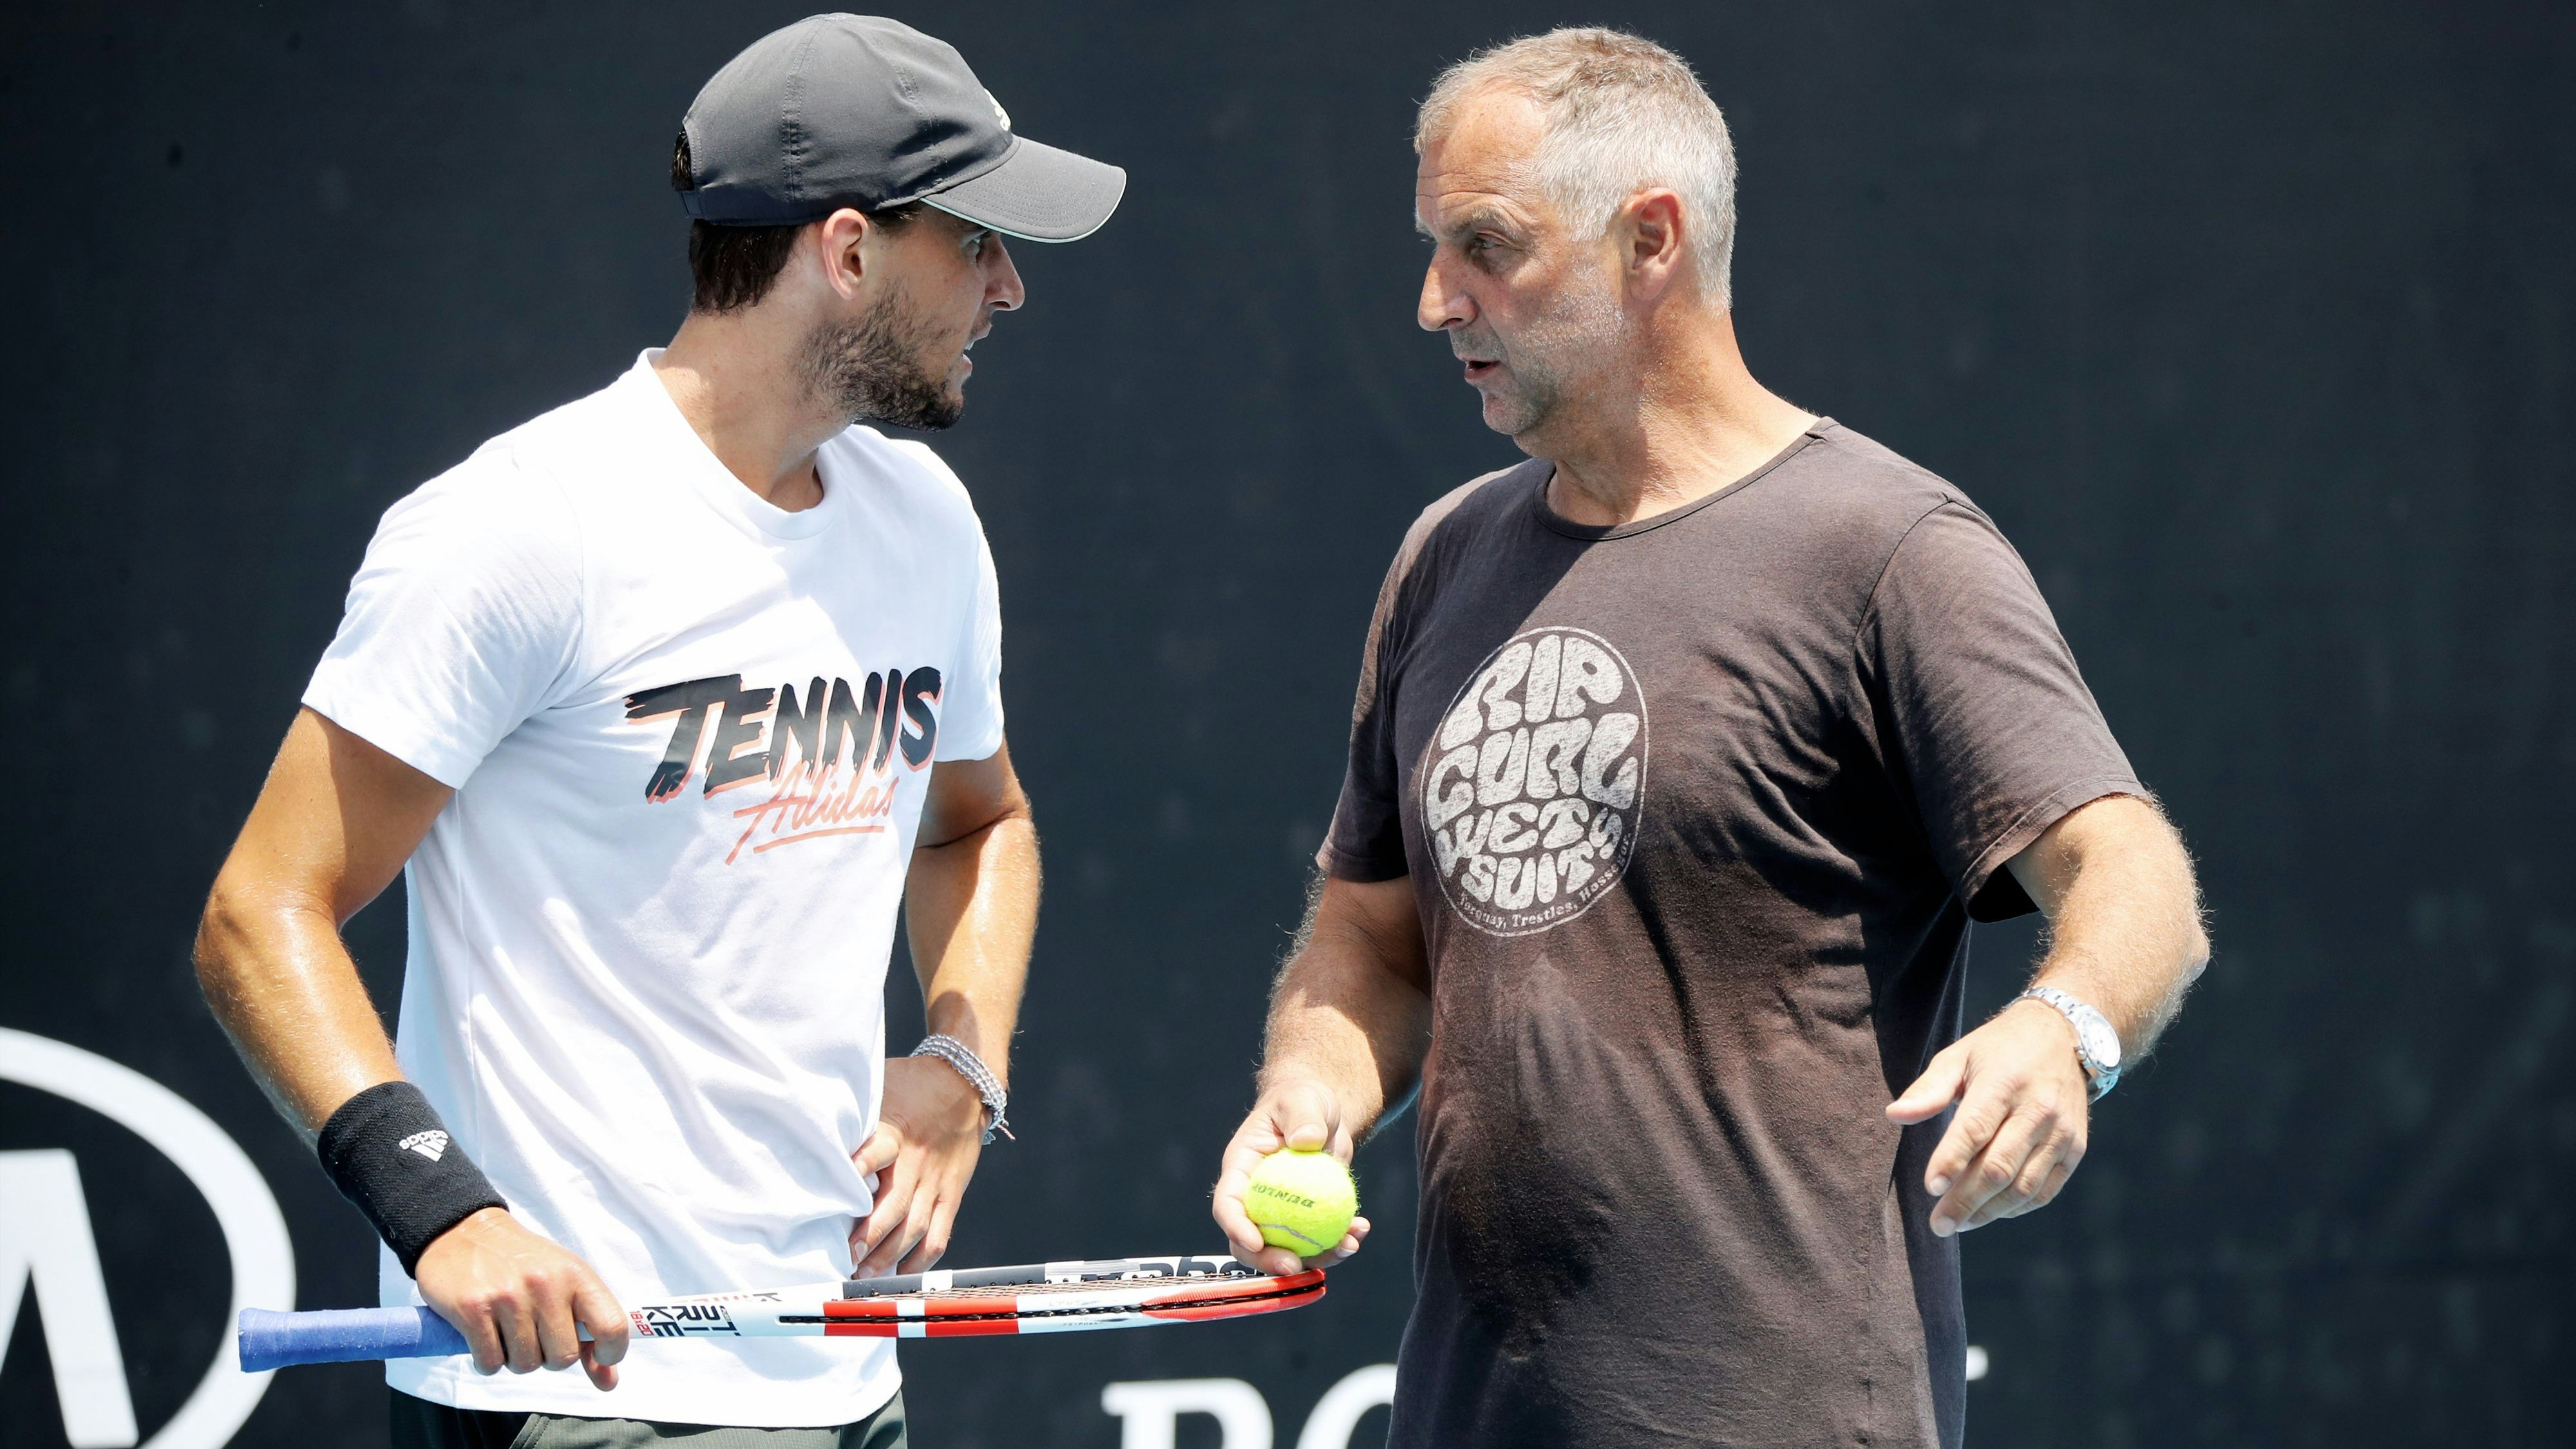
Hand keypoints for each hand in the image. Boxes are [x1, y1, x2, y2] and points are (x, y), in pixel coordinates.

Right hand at [414, 1207, 626, 1389]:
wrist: (464, 1233)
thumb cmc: (522, 1264)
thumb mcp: (564, 1283)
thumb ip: (590, 1332)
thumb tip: (609, 1382)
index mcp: (576, 1275)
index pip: (612, 1326)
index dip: (610, 1353)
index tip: (597, 1356)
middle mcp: (546, 1284)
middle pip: (562, 1358)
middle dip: (549, 1357)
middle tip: (535, 1335)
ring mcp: (508, 1297)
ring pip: (525, 1364)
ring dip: (516, 1358)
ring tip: (508, 1331)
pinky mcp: (473, 1310)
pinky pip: (490, 1363)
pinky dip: (487, 1360)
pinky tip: (485, 1337)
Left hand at [850, 1055, 986, 1275]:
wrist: (965, 1082)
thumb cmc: (912, 1085)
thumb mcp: (879, 1089)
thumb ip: (855, 1115)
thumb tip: (812, 1128)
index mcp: (895, 1133)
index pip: (874, 1154)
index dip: (856, 1173)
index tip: (835, 1200)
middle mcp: (917, 1161)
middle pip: (895, 1205)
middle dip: (870, 1236)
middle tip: (847, 1258)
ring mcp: (937, 1181)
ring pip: (916, 1227)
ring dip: (891, 1255)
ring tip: (865, 1274)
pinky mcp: (952, 1194)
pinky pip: (940, 1234)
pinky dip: (922, 1259)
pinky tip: (901, 1273)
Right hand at [1211, 1078, 1372, 1275]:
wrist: (1322, 1114)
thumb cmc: (1302, 1099)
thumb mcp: (1301, 1099)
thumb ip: (1302, 1116)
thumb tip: (1306, 1141)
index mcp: (1241, 1170)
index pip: (1228, 1205)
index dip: (1236, 1227)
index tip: (1255, 1243)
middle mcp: (1255, 1198)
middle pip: (1250, 1242)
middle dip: (1268, 1261)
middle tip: (1295, 1266)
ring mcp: (1280, 1213)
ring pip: (1288, 1249)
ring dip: (1317, 1257)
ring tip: (1349, 1245)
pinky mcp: (1306, 1218)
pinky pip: (1318, 1240)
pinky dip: (1339, 1241)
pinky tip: (1360, 1229)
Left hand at [1886, 999, 2091, 1236]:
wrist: (2062, 1038)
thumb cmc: (1998, 1051)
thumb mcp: (1958, 1057)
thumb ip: (1927, 1089)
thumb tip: (1894, 1115)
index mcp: (2004, 1083)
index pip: (1975, 1129)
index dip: (1951, 1161)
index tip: (1930, 1188)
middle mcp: (2038, 1110)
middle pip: (1999, 1167)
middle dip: (1965, 1201)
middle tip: (1938, 1225)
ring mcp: (2061, 1133)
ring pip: (2023, 1186)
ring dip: (1989, 1212)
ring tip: (1959, 1224)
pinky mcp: (2075, 1149)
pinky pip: (2045, 1191)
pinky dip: (2015, 1207)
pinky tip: (1990, 1212)